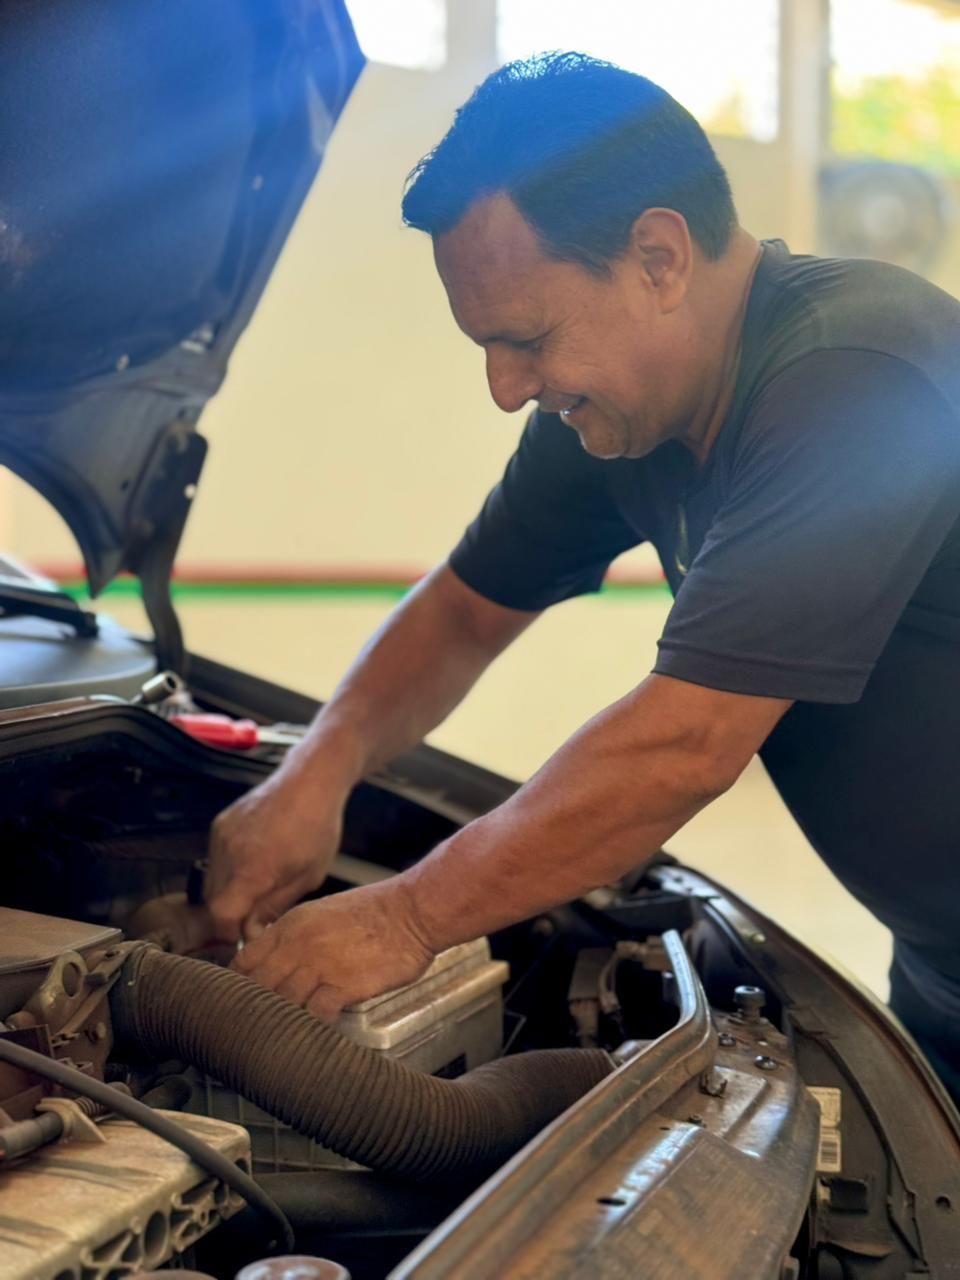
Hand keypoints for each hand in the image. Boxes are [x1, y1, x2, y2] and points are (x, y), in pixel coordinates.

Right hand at [205, 773, 345, 943]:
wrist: (309, 780)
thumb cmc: (317, 827)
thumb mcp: (307, 876)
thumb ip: (274, 907)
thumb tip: (251, 933)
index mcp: (253, 869)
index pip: (220, 916)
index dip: (229, 932)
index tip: (244, 934)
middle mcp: (229, 853)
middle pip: (213, 901)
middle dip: (231, 913)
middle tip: (256, 910)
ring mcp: (221, 836)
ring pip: (212, 881)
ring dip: (229, 890)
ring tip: (261, 880)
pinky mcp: (219, 824)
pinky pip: (215, 858)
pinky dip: (229, 868)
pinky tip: (256, 858)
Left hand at [231, 878, 434, 1020]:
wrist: (411, 911)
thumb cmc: (376, 912)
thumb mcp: (324, 913)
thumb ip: (297, 937)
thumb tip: (278, 961)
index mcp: (291, 925)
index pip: (243, 961)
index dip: (237, 986)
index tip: (238, 1003)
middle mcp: (298, 945)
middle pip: (256, 987)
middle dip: (252, 1010)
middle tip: (252, 1030)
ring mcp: (319, 966)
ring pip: (281, 1004)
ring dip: (281, 1022)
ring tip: (280, 1039)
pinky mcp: (343, 986)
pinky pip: (314, 1017)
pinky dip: (312, 1030)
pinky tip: (315, 1035)